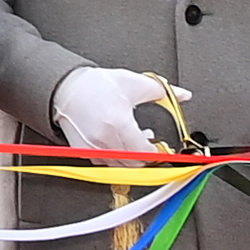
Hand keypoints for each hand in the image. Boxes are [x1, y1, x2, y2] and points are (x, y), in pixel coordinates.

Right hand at [50, 66, 179, 156]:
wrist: (65, 88)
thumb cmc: (95, 85)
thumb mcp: (134, 82)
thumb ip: (162, 91)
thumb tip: (183, 95)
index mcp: (119, 123)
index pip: (145, 152)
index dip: (157, 152)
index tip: (161, 148)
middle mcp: (105, 139)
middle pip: (134, 163)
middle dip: (146, 156)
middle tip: (150, 146)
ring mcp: (92, 147)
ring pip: (120, 166)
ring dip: (131, 159)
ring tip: (135, 143)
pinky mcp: (84, 151)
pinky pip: (105, 163)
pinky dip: (115, 158)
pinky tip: (119, 145)